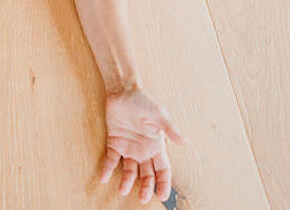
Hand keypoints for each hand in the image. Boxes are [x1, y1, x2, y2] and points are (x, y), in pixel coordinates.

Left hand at [99, 86, 187, 203]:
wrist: (122, 91)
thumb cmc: (143, 101)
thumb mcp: (159, 115)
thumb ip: (171, 129)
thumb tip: (185, 142)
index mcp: (156, 146)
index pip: (163, 170)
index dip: (164, 183)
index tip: (163, 196)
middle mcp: (143, 150)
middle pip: (147, 175)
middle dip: (146, 188)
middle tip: (143, 199)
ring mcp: (129, 148)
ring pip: (130, 171)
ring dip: (127, 182)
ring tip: (123, 190)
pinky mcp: (114, 143)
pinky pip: (111, 160)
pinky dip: (108, 170)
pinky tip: (104, 178)